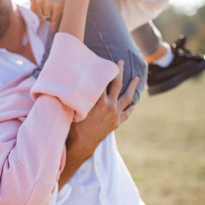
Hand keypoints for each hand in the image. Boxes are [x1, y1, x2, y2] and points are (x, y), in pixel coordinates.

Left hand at [30, 0, 63, 31]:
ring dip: (50, 17)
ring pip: (47, 16)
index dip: (39, 13)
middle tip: (49, 19)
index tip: (44, 16)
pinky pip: (54, 19)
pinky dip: (54, 25)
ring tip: (57, 15)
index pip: (33, 8)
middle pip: (39, 14)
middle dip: (44, 16)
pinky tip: (54, 28)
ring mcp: (48, 1)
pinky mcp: (57, 5)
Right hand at [63, 61, 137, 175]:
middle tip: (121, 62)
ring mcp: (114, 114)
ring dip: (132, 87)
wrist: (83, 143)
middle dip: (120, 72)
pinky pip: (126, 114)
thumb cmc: (75, 125)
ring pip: (127, 97)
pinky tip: (134, 104)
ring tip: (136, 78)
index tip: (107, 61)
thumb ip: (75, 96)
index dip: (106, 69)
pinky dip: (130, 108)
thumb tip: (68, 83)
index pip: (104, 80)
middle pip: (117, 84)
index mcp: (98, 100)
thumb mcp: (74, 108)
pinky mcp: (116, 123)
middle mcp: (109, 105)